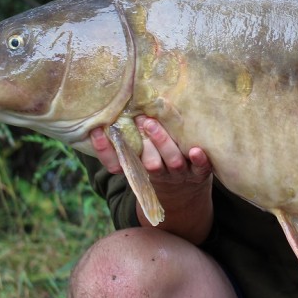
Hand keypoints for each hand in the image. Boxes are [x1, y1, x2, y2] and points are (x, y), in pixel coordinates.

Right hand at [88, 116, 211, 186]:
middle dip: (146, 143)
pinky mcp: (200, 174)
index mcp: (139, 169)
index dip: (105, 150)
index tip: (96, 130)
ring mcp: (180, 174)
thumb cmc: (159, 163)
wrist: (186, 191)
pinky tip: (196, 150)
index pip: (116, 164)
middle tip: (141, 120)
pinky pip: (201, 169)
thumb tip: (114, 106)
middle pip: (150, 162)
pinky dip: (199, 160)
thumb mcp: (140, 155)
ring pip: (173, 162)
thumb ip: (130, 137)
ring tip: (157, 125)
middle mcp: (159, 173)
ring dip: (165, 143)